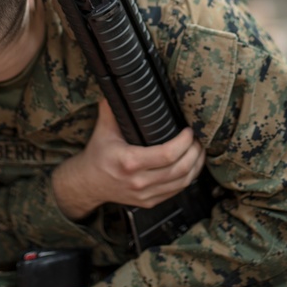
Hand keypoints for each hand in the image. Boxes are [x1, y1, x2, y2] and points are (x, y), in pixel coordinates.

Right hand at [52, 100, 205, 220]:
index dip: (184, 142)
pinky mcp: (149, 202)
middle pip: (180, 169)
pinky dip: (188, 177)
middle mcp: (138, 181)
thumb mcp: (103, 129)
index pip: (167, 155)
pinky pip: (177, 191)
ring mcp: (145, 194)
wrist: (87, 183)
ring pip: (182, 183)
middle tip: (197, 139)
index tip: (188, 130)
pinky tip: (191, 165)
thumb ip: (112, 107)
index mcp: (128, 162)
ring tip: (199, 150)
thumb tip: (120, 85)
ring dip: (196, 165)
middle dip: (194, 152)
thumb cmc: (98, 155)